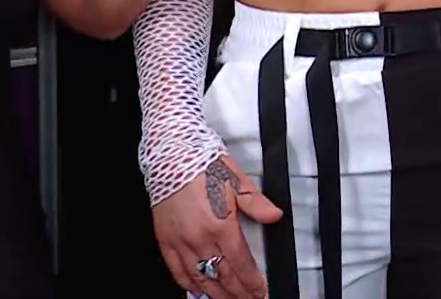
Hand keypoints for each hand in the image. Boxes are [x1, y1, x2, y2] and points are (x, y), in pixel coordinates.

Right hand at [151, 155, 284, 298]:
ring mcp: (180, 241)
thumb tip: (275, 216)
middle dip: (238, 292)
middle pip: (223, 275)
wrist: (171, 155)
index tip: (260, 291)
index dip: (252, 281)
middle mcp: (200, 238)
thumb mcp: (236, 180)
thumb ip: (256, 203)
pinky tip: (197, 291)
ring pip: (201, 277)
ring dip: (216, 293)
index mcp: (221, 225)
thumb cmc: (203, 164)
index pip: (241, 263)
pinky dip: (188, 284)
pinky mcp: (165, 239)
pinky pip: (176, 269)